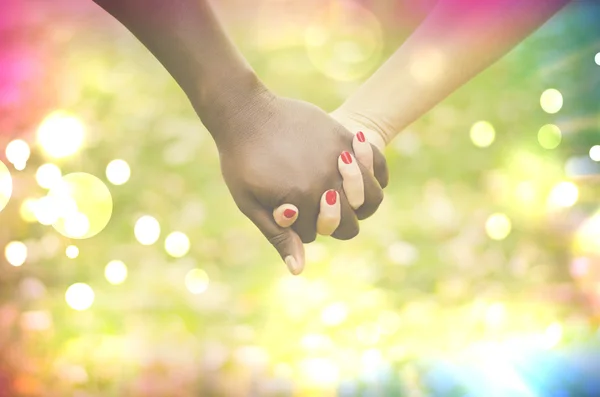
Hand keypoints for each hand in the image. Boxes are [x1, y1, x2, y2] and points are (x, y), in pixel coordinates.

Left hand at [205, 85, 387, 274]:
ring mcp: (339, 158)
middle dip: (332, 221)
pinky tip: (361, 173)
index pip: (314, 235)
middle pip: (349, 224)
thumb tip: (300, 270)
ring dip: (358, 201)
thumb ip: (279, 236)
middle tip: (315, 205)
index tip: (283, 210)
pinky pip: (376, 162)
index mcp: (302, 201)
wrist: (245, 114)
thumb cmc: (241, 161)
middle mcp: (326, 181)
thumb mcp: (251, 203)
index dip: (299, 228)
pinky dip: (376, 173)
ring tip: (339, 190)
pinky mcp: (345, 136)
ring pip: (371, 197)